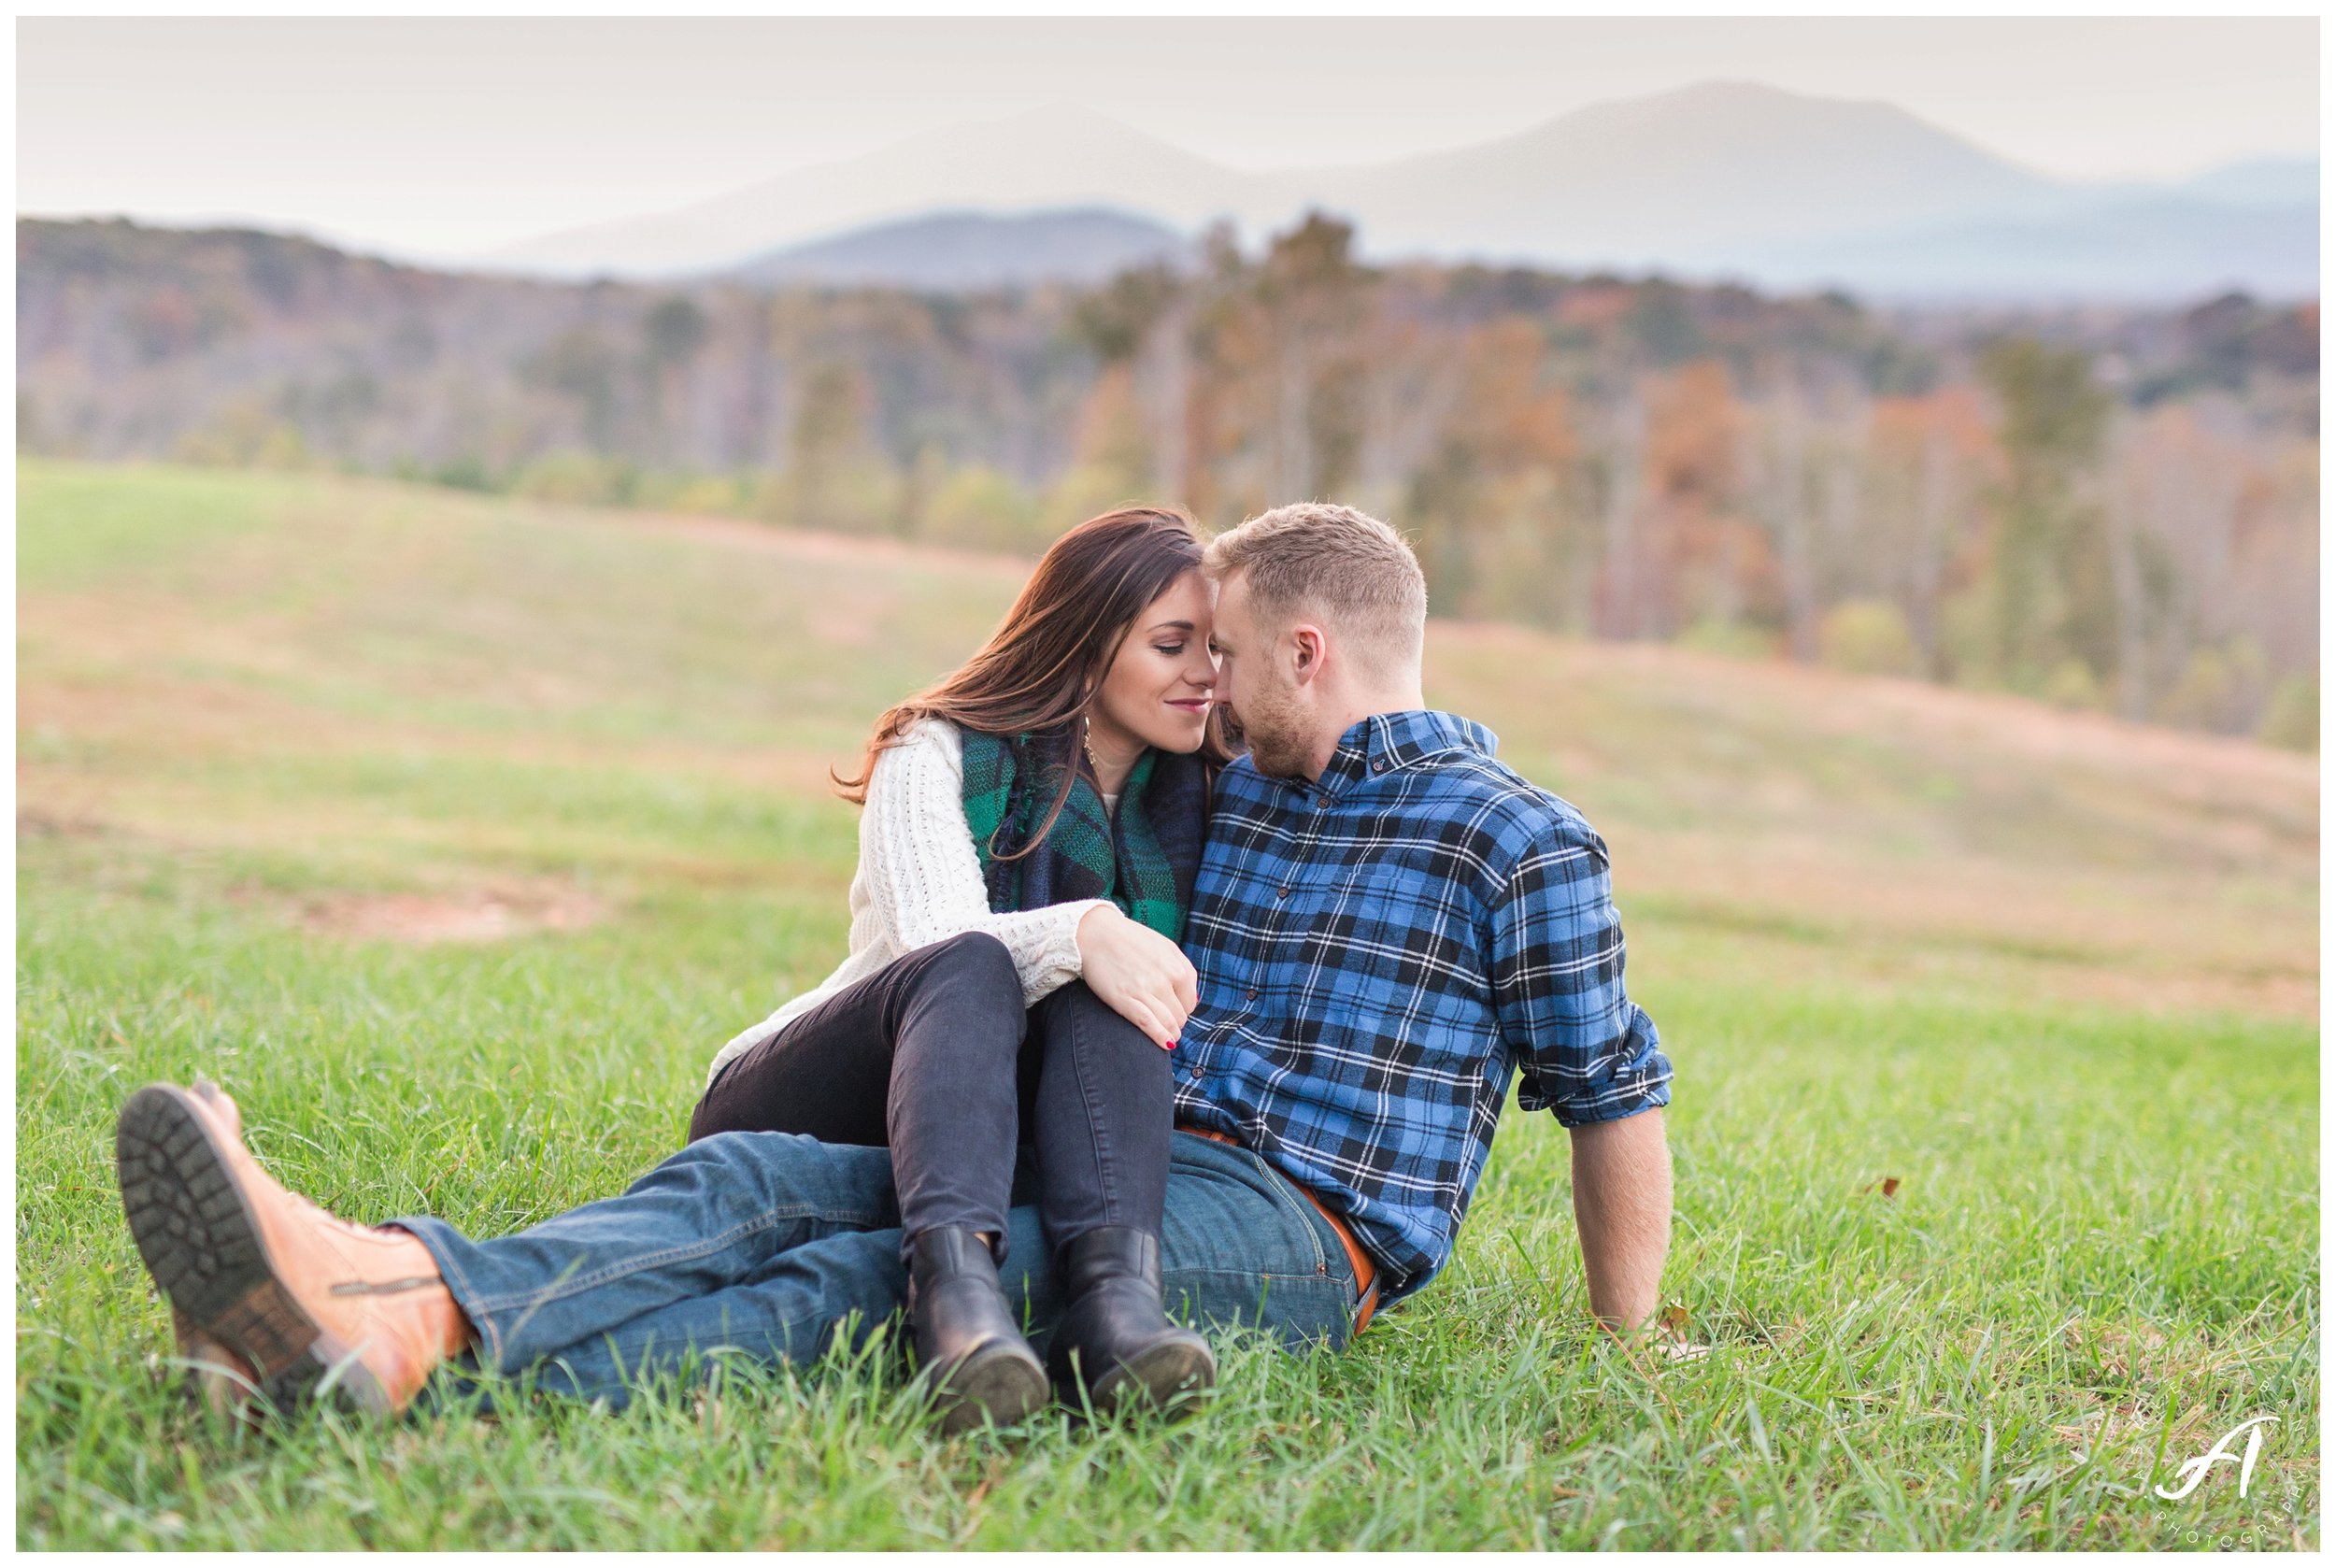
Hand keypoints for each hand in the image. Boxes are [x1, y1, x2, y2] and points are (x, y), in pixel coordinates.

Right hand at [1075, 905, 1197, 1048]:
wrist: (1095, 932)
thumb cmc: (1130, 939)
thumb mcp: (1165, 946)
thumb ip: (1183, 969)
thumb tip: (1194, 1000)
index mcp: (1177, 967)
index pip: (1190, 1001)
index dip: (1183, 1010)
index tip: (1175, 1012)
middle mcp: (1164, 979)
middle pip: (1180, 1015)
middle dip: (1176, 1022)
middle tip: (1168, 1023)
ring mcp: (1145, 990)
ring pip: (1168, 1022)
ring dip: (1171, 1033)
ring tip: (1168, 1038)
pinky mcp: (1124, 999)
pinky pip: (1148, 1024)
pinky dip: (1160, 1037)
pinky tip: (1165, 1044)